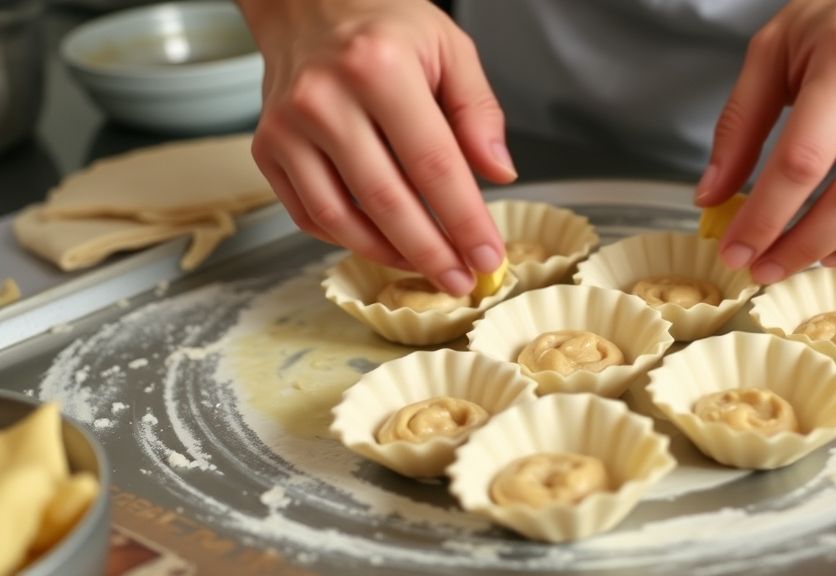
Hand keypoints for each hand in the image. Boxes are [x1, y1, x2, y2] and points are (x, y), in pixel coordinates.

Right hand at [237, 0, 516, 294]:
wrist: (307, 5)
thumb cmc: (383, 27)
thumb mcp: (449, 48)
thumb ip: (478, 111)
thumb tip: (498, 174)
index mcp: (379, 68)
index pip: (433, 164)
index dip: (465, 221)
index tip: (488, 257)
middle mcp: (325, 99)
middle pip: (386, 201)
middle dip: (431, 252)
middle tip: (461, 280)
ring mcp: (287, 128)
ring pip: (342, 219)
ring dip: (390, 255)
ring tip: (427, 268)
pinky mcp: (266, 149)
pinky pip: (310, 215)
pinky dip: (349, 240)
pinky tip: (384, 245)